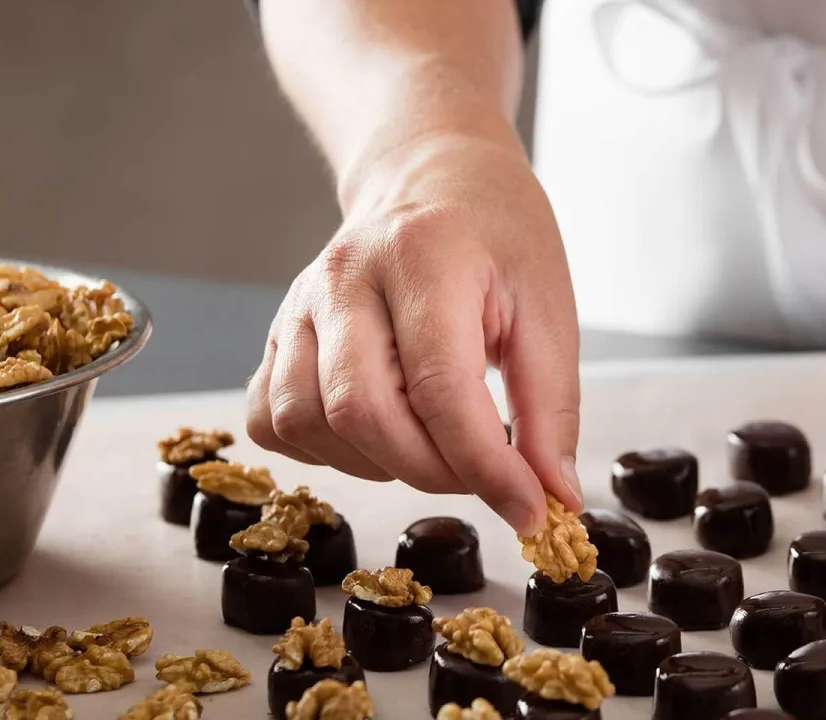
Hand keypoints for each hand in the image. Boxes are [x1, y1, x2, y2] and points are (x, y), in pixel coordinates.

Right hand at [246, 131, 581, 534]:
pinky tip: (378, 432)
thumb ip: (551, 410)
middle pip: (361, 412)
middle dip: (431, 471)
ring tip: (433, 443)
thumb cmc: (498, 237)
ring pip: (307, 422)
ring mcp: (298, 304)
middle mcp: (344, 276)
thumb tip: (553, 497)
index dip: (485, 468)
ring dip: (376, 464)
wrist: (435, 177)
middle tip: (483, 474)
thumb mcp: (549, 310)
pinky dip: (323, 449)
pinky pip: (272, 419)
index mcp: (423, 256)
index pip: (440, 389)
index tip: (529, 509)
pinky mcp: (277, 333)